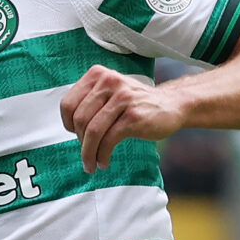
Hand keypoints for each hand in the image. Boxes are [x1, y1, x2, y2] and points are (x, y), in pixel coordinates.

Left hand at [60, 66, 187, 172]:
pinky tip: (104, 162)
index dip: (68, 124)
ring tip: (92, 165)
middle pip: (79, 120)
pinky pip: (108, 140)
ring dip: (89, 154)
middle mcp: (109, 82)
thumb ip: (90, 102)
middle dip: (80, 142)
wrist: (172, 105)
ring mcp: (122, 98)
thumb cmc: (136, 103)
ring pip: (93, 131)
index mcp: (98, 75)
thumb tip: (70, 126)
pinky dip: (102, 155)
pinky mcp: (133, 116)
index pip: (68, 104)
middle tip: (87, 155)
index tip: (76, 136)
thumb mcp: (110, 93)